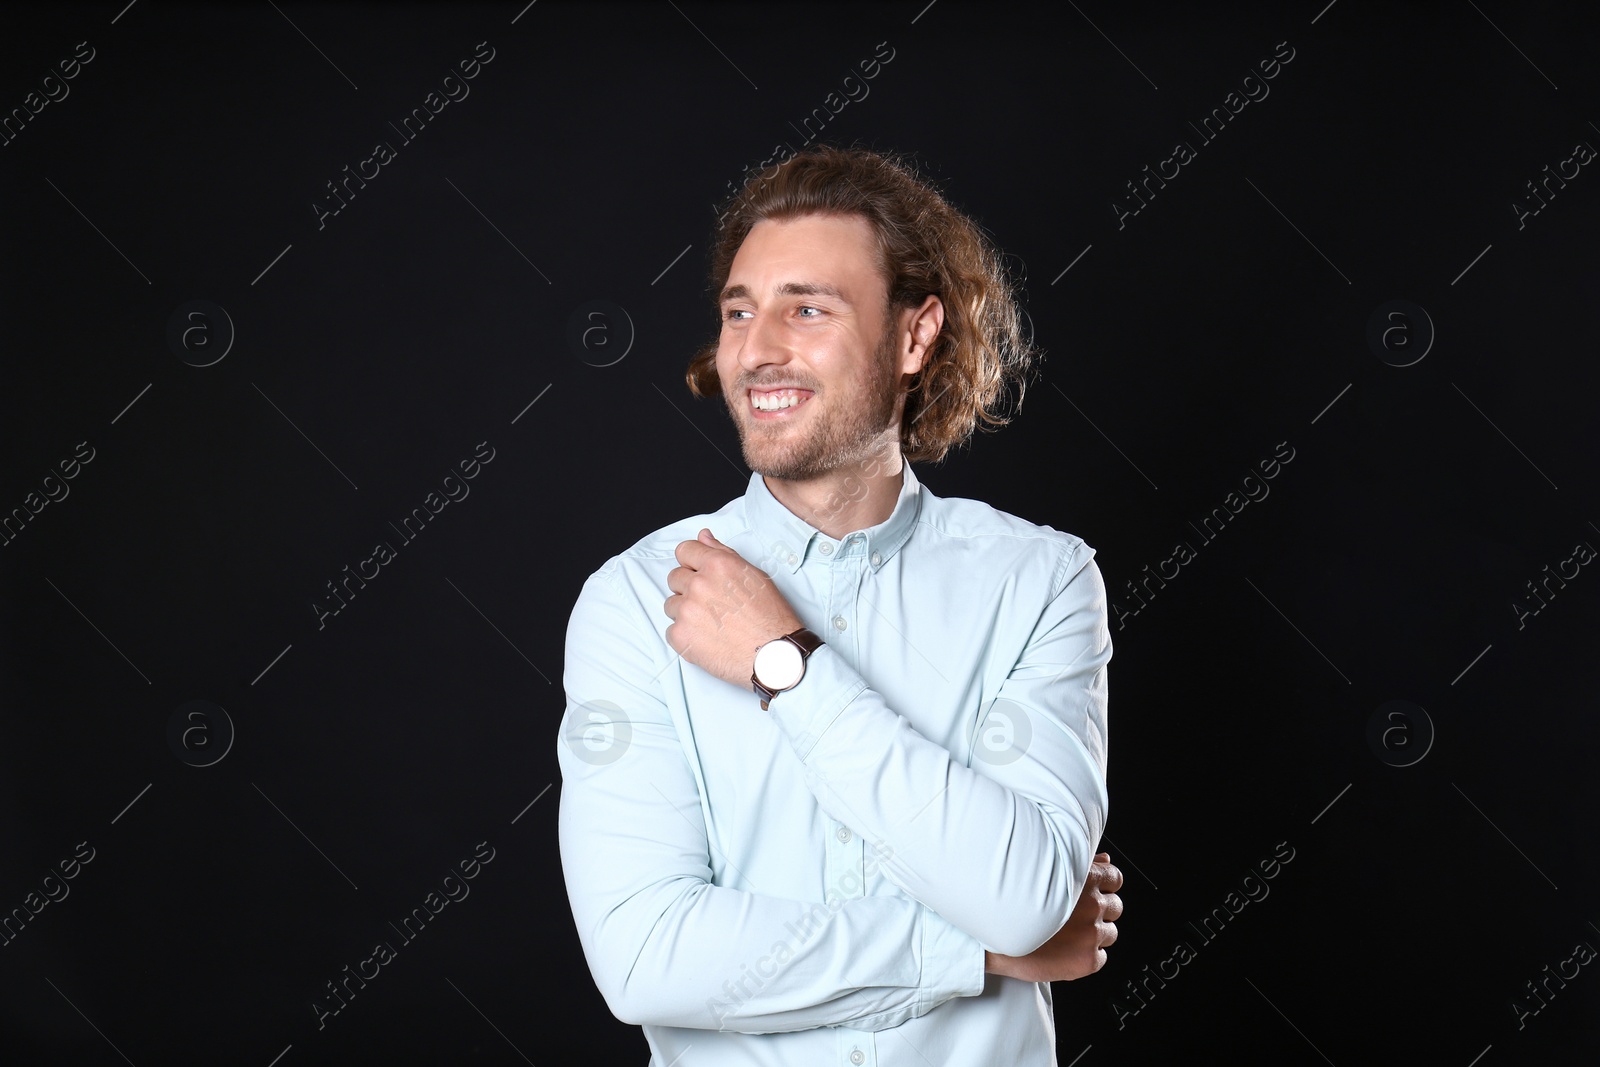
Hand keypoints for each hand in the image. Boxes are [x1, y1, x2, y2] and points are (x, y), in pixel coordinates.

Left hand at [664, 529, 803, 689]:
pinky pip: (671, 630)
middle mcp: (699, 584)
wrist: (774, 656)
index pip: (684, 551)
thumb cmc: (771, 618)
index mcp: (718, 565)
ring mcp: (687, 611)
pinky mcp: (681, 636)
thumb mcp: (754, 576)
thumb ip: (723, 553)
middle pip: (674, 578)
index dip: (691, 562)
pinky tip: (707, 639)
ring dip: (686, 613)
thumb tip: (703, 536)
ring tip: (712, 624)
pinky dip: (685, 636)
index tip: (698, 573)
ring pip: (671, 605)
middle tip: (711, 605)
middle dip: (688, 588)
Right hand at [985, 852, 1122, 981]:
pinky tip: (1066, 950)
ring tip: (1068, 934)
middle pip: (1115, 907)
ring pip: (1109, 933)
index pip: (1115, 878)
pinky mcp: (1087, 960)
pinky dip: (1086, 955)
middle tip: (1076, 916)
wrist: (991, 938)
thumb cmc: (1011, 901)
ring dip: (1094, 933)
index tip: (1094, 892)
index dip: (1104, 885)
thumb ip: (1081, 863)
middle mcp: (1092, 905)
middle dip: (1100, 910)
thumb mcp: (1045, 870)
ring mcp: (1091, 934)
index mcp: (1085, 879)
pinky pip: (1100, 957)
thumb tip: (1105, 859)